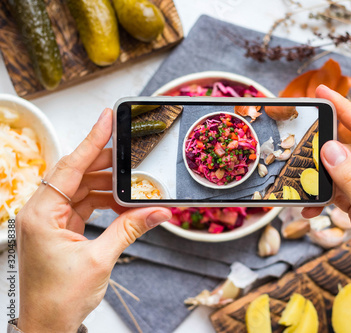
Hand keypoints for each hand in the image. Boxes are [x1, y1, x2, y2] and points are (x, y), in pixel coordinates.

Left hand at [16, 108, 171, 331]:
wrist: (47, 326)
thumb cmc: (59, 299)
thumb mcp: (100, 259)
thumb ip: (130, 229)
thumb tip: (158, 211)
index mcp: (41, 214)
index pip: (70, 166)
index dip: (92, 141)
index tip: (107, 119)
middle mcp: (42, 212)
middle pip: (77, 174)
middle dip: (107, 163)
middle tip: (132, 153)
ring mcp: (51, 220)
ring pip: (82, 189)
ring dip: (109, 186)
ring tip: (135, 183)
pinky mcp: (60, 229)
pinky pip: (85, 205)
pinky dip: (105, 202)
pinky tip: (124, 203)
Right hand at [303, 86, 350, 323]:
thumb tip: (331, 149)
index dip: (346, 110)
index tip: (324, 92)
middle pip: (350, 153)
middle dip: (324, 157)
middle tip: (299, 156)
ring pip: (342, 175)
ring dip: (322, 184)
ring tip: (305, 196)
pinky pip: (340, 195)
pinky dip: (325, 201)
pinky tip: (312, 213)